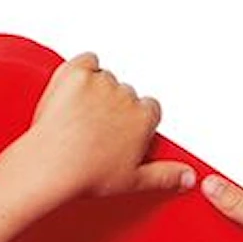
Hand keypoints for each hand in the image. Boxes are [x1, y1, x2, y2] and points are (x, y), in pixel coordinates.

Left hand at [16, 52, 195, 203]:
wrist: (52, 164)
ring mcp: (101, 82)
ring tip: (79, 116)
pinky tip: (75, 90)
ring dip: (95, 90)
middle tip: (95, 129)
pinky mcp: (76, 72)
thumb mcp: (134, 181)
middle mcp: (127, 96)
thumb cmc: (89, 174)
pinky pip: (86, 60)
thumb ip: (166, 175)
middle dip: (113, 107)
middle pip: (125, 93)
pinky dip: (82, 70)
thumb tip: (189, 177)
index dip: (134, 121)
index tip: (122, 133)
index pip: (149, 108)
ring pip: (105, 77)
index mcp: (144, 118)